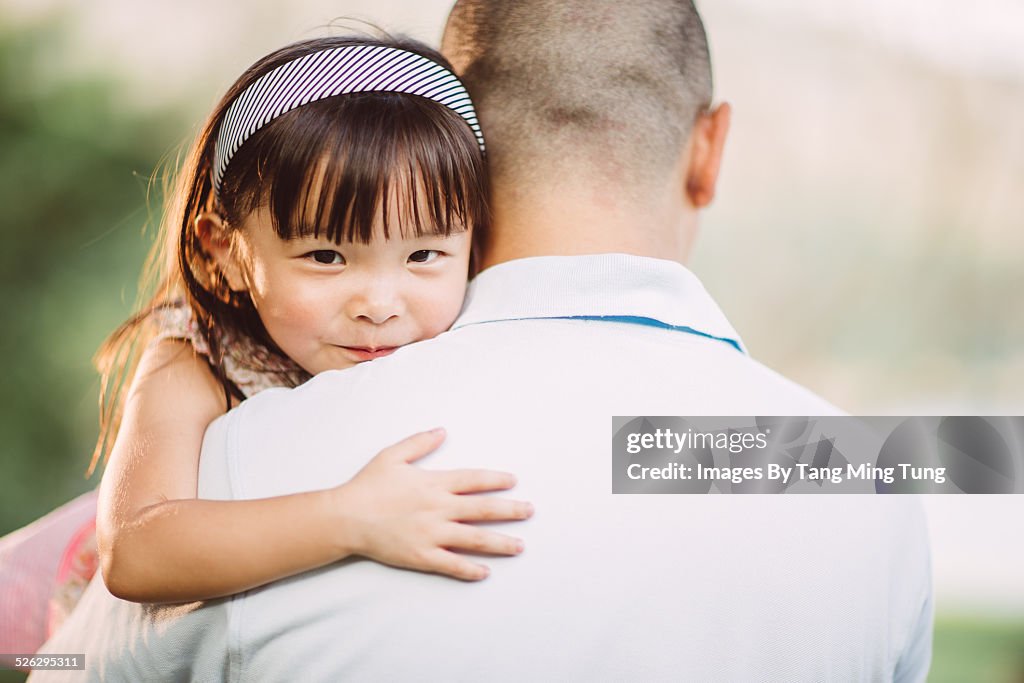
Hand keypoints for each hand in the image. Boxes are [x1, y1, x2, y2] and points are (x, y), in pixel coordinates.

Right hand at [330, 428, 532, 580]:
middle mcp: (439, 508)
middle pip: (483, 509)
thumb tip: (442, 431)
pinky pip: (452, 564)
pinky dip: (470, 569)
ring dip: (500, 543)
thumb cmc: (367, 485)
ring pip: (475, 539)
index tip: (513, 481)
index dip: (496, 480)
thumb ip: (420, 443)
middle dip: (511, 510)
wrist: (345, 517)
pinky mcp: (422, 555)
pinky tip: (486, 572)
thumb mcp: (393, 455)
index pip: (474, 480)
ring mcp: (432, 534)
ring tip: (520, 546)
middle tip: (530, 511)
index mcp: (434, 483)